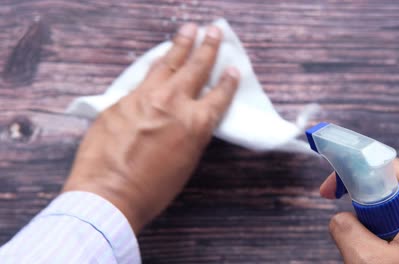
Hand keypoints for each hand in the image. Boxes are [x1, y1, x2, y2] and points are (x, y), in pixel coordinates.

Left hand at [62, 23, 239, 233]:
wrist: (109, 193)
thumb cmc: (153, 189)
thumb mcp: (186, 162)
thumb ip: (191, 134)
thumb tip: (188, 119)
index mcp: (196, 123)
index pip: (219, 95)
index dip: (229, 82)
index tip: (234, 69)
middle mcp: (174, 103)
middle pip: (195, 68)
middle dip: (207, 46)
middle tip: (214, 29)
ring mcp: (146, 97)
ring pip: (167, 63)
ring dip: (180, 45)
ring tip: (188, 29)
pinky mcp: (122, 100)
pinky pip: (142, 78)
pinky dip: (153, 66)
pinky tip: (156, 60)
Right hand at [320, 159, 398, 263]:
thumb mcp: (369, 262)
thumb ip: (345, 229)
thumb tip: (341, 219)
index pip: (384, 165)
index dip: (351, 174)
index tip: (329, 192)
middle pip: (392, 190)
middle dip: (369, 213)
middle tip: (363, 241)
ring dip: (382, 233)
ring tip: (384, 260)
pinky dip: (397, 243)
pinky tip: (396, 262)